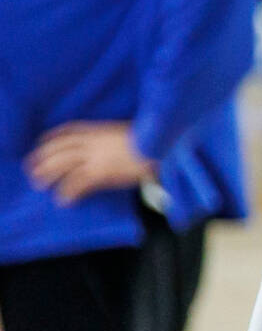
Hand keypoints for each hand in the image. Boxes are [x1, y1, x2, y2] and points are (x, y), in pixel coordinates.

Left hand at [24, 121, 154, 205]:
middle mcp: (92, 142)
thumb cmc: (151, 140)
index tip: (42, 142)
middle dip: (43, 158)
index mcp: (99, 130)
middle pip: (60, 149)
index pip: (68, 131)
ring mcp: (96, 157)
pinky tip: (63, 200)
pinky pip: (78, 182)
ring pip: (63, 164)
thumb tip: (107, 143)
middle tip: (32, 168)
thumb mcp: (127, 132)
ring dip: (48, 174)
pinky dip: (68, 192)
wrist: (161, 146)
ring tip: (40, 184)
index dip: (52, 137)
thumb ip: (111, 137)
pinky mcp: (101, 172)